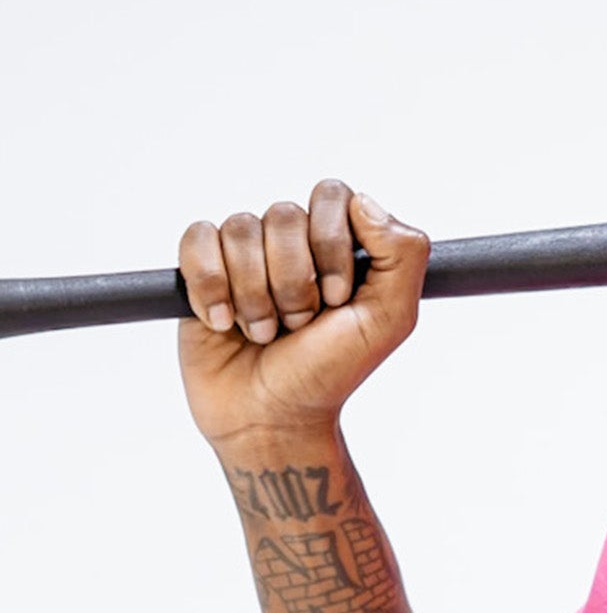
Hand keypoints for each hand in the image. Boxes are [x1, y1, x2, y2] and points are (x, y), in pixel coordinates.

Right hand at [177, 181, 428, 453]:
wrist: (273, 416)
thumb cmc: (331, 370)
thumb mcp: (390, 319)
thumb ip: (403, 254)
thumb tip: (364, 201)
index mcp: (340, 244)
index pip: (333, 196)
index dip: (332, 245)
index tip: (338, 299)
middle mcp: (292, 242)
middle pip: (284, 215)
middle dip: (295, 282)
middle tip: (300, 324)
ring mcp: (245, 255)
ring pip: (239, 229)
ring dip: (255, 294)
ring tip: (265, 332)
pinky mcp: (200, 272)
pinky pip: (197, 241)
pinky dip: (211, 288)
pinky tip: (225, 322)